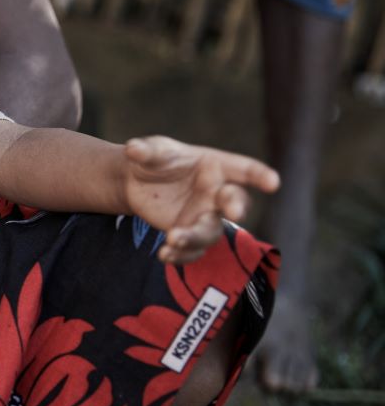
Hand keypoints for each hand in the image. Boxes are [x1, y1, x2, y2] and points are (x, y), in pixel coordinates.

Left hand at [122, 135, 278, 263]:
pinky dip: (180, 256)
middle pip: (235, 203)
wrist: (136, 182)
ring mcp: (204, 217)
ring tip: (173, 238)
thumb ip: (146, 151)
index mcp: (216, 167)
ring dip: (196, 237)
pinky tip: (164, 255)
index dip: (259, 175)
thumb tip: (133, 149)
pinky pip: (192, 251)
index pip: (243, 169)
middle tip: (235, 214)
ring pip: (211, 232)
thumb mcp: (151, 151)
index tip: (273, 182)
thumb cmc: (154, 160)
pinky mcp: (189, 235)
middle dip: (237, 207)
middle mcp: (216, 194)